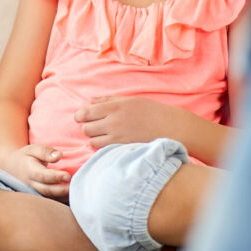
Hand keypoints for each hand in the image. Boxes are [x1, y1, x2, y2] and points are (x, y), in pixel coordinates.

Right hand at [1, 144, 70, 197]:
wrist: (10, 168)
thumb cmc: (25, 157)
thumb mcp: (32, 149)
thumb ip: (45, 152)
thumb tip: (59, 155)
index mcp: (30, 171)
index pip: (43, 176)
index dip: (56, 177)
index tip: (68, 175)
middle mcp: (31, 185)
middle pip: (47, 190)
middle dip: (62, 190)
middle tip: (75, 186)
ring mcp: (33, 194)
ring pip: (49, 198)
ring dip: (62, 197)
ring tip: (76, 193)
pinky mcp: (38, 198)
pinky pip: (50, 202)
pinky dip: (60, 201)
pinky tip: (71, 198)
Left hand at [75, 97, 191, 147]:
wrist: (170, 127)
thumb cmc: (150, 111)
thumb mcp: (129, 100)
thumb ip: (107, 100)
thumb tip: (89, 101)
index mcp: (114, 107)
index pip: (86, 112)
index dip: (80, 116)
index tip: (82, 117)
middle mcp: (113, 121)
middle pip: (86, 128)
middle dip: (88, 127)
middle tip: (96, 126)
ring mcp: (118, 137)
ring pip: (92, 141)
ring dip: (94, 138)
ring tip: (104, 135)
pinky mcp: (123, 149)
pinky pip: (103, 150)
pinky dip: (102, 147)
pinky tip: (109, 143)